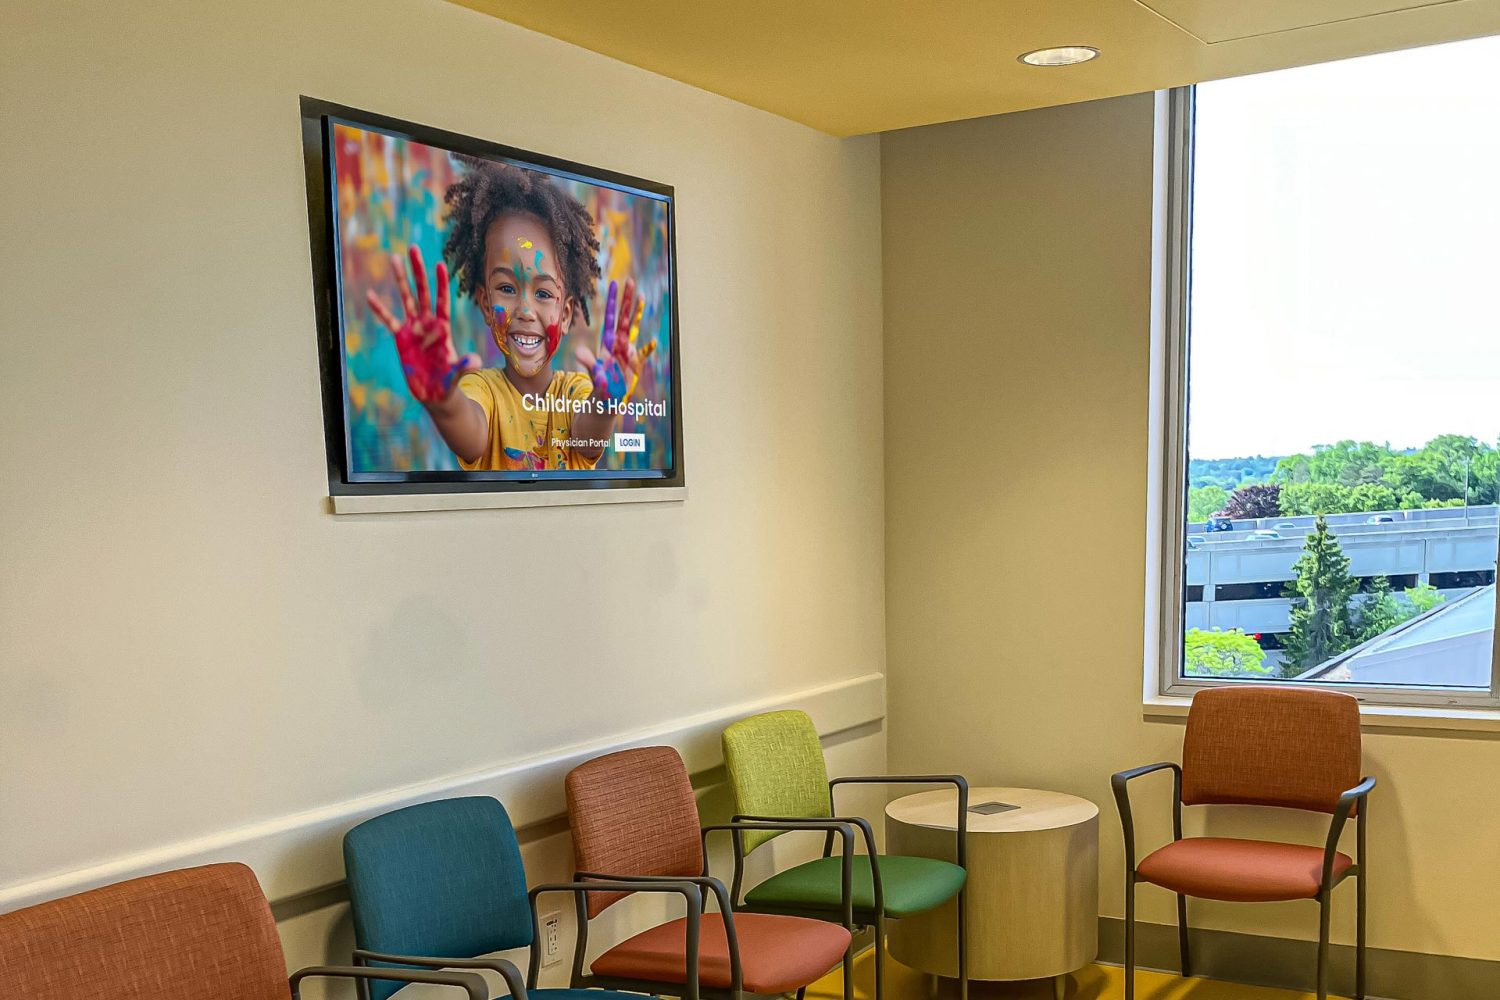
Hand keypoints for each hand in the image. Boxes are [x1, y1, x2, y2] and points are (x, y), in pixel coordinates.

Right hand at [366, 245, 479, 402]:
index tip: (440, 263)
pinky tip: (370, 295)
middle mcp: (428, 323)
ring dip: (400, 279)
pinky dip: (380, 308)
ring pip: (406, 299)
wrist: (435, 393)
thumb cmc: (448, 383)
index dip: (440, 283)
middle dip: (418, 271)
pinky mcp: (401, 338)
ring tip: (394, 258)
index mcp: (443, 328)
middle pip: (423, 292)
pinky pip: (389, 320)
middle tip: (413, 248)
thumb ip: (464, 366)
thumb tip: (475, 362)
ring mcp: (414, 328)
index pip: (442, 301)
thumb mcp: (457, 374)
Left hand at [574, 279, 654, 400]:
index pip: (611, 317)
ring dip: (637, 313)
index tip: (614, 283)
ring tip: (641, 297)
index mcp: (607, 343)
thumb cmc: (599, 387)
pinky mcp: (635, 364)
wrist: (607, 400)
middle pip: (623, 316)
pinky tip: (652, 341)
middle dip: (626, 299)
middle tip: (630, 281)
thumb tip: (579, 352)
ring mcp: (627, 352)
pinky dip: (648, 348)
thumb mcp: (594, 374)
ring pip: (633, 328)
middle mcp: (618, 343)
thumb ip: (589, 363)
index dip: (613, 301)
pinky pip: (643, 353)